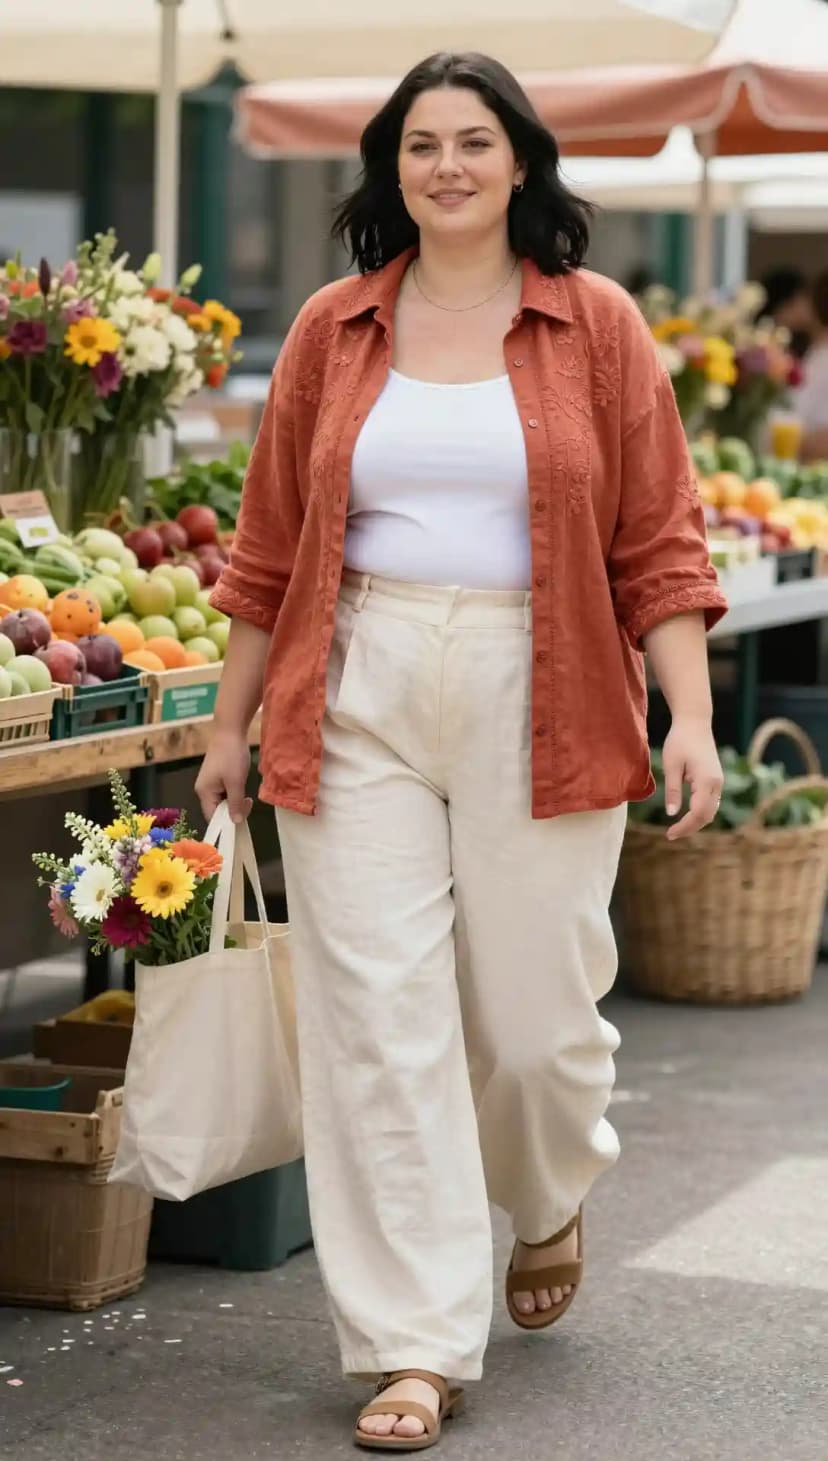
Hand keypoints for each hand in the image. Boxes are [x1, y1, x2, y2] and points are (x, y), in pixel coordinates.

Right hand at [195, 728, 251, 824]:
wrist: (230, 731)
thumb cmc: (232, 756)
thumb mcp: (236, 783)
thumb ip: (235, 804)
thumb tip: (236, 822)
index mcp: (204, 792)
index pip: (212, 817)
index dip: (227, 821)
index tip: (244, 817)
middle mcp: (203, 789)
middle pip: (217, 809)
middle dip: (233, 810)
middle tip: (248, 803)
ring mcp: (209, 782)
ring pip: (222, 800)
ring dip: (235, 800)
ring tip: (246, 795)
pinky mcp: (216, 775)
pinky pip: (224, 791)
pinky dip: (234, 792)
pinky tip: (242, 786)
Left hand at [662, 717, 722, 840]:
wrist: (695, 722)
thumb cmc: (679, 740)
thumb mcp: (671, 765)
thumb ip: (673, 790)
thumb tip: (672, 814)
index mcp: (706, 781)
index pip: (698, 814)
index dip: (684, 827)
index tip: (669, 834)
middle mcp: (717, 784)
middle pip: (707, 816)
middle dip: (690, 828)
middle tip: (670, 834)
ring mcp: (718, 782)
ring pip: (710, 811)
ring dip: (696, 822)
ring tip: (677, 828)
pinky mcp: (715, 779)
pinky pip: (710, 803)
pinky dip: (700, 812)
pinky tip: (686, 815)